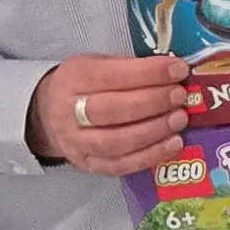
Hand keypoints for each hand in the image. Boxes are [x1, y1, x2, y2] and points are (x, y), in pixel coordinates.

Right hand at [25, 56, 190, 175]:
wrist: (49, 113)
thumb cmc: (86, 85)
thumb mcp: (101, 64)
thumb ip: (133, 68)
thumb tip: (176, 72)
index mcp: (74, 78)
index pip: (111, 75)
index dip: (148, 73)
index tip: (178, 69)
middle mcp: (69, 112)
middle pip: (110, 110)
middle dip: (152, 102)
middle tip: (179, 96)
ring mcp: (76, 141)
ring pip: (115, 141)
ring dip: (154, 130)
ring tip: (180, 119)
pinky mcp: (88, 164)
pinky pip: (120, 165)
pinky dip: (150, 156)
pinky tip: (173, 143)